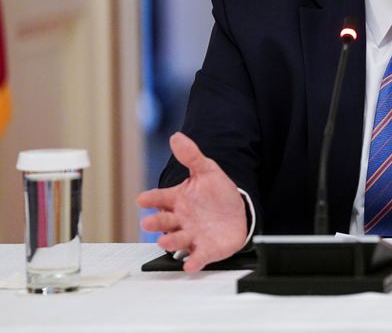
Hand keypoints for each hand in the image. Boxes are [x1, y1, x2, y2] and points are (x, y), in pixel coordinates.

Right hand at [136, 132, 246, 272]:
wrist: (238, 213)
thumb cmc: (217, 193)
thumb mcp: (207, 171)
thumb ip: (191, 156)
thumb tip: (176, 137)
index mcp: (178, 200)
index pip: (161, 197)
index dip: (151, 198)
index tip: (142, 199)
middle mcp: (181, 220)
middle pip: (165, 221)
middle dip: (156, 222)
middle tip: (148, 222)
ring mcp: (192, 235)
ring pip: (177, 240)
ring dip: (170, 242)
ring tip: (163, 241)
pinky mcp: (206, 249)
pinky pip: (198, 256)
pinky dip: (193, 261)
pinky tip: (189, 264)